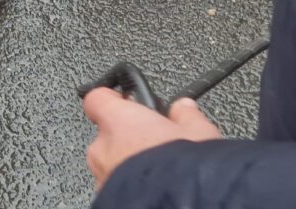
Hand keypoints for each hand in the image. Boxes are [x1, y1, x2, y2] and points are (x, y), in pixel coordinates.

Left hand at [83, 88, 221, 189]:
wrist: (180, 205)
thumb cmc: (182, 168)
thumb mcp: (198, 132)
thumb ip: (186, 115)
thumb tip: (184, 108)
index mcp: (118, 120)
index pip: (97, 97)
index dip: (113, 97)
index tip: (128, 99)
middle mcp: (102, 147)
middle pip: (107, 132)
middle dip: (128, 136)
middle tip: (154, 140)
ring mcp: (100, 175)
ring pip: (109, 160)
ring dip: (126, 161)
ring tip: (157, 167)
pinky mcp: (104, 196)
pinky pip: (113, 182)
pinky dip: (128, 181)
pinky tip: (151, 185)